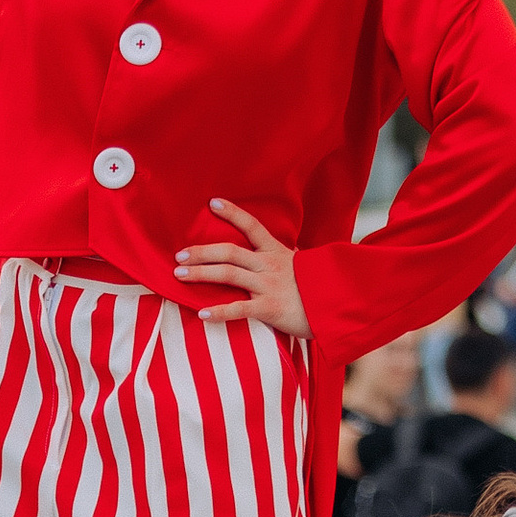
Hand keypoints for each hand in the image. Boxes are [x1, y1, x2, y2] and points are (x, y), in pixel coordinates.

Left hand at [173, 202, 307, 337]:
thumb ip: (290, 258)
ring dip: (200, 274)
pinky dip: (219, 312)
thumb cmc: (317, 289)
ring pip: (228, 274)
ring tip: (178, 276)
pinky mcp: (269, 308)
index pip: (252, 226)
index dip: (232, 213)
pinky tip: (201, 313)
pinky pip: (239, 309)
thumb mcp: (302, 266)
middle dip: (201, 252)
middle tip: (178, 255)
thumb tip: (290, 251)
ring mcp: (268, 286)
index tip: (212, 203)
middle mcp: (269, 265)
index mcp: (276, 252)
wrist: (336, 308)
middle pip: (229, 251)